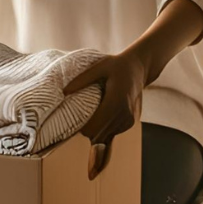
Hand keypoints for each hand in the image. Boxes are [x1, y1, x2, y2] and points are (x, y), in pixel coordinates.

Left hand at [65, 48, 147, 178]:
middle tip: (74, 122)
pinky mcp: (129, 123)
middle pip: (97, 135)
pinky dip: (102, 130)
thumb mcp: (99, 67)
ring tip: (88, 117)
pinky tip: (99, 118)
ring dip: (94, 132)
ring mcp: (128, 120)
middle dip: (85, 131)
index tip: (71, 121)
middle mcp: (124, 114)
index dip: (80, 128)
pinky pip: (111, 134)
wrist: (138, 69)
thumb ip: (82, 80)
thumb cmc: (116, 66)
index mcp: (116, 101)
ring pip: (104, 137)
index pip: (94, 127)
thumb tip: (63, 92)